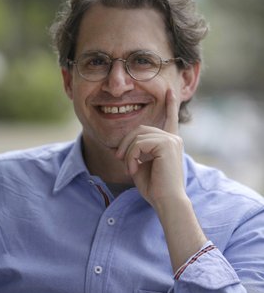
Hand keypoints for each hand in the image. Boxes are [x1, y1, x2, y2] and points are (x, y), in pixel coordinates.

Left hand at [116, 89, 185, 210]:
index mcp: (169, 142)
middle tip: (120, 159)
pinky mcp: (166, 144)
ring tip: (129, 168)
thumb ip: (134, 152)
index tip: (170, 91)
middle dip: (126, 143)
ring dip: (128, 153)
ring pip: (138, 136)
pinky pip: (139, 143)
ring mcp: (171, 140)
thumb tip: (119, 147)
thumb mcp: (140, 166)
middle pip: (140, 129)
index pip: (170, 119)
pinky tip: (133, 168)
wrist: (166, 201)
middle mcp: (173, 138)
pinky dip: (131, 156)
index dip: (170, 105)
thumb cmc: (154, 187)